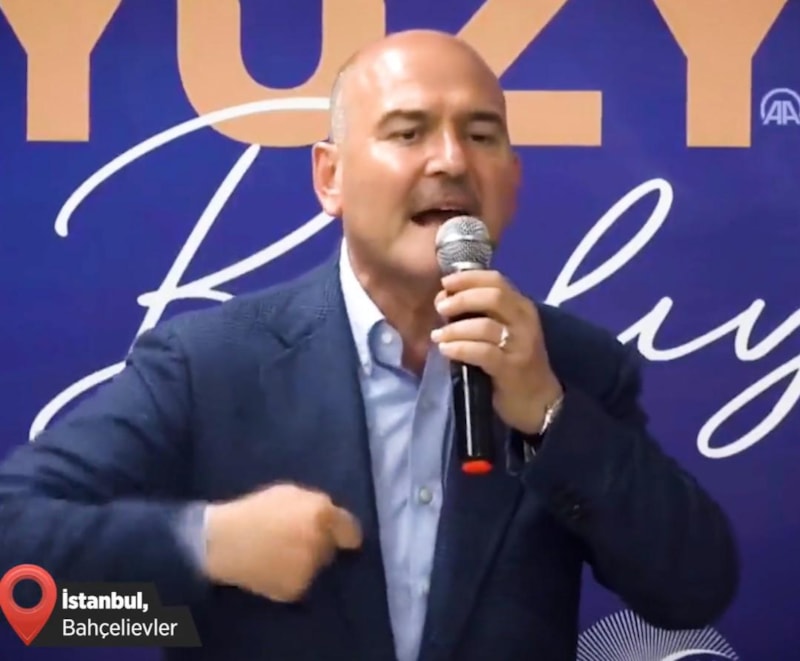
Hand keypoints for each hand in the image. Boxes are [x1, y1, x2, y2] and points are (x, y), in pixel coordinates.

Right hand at [203, 483, 361, 601]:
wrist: (222, 542)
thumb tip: (333, 518)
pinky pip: (301, 582)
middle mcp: (320, 542)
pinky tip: (272, 568)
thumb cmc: (255, 510)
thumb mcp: (288, 493)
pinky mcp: (295, 589)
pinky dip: (290, 577)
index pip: (352, 532)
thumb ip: (315, 504)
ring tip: (279, 554)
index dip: (344, 533)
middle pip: (331, 549)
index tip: (339, 537)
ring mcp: (308, 568)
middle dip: (320, 544)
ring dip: (305, 561)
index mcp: (320, 514)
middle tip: (294, 540)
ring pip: (316, 567)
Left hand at [431, 270, 562, 433]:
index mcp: (522, 308)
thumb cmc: (515, 364)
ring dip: (455, 328)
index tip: (444, 282)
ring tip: (437, 335)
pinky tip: (446, 350)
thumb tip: (446, 300)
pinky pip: (482, 352)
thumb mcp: (505, 332)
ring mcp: (521, 345)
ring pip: (485, 325)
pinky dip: (460, 348)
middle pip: (492, 296)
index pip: (496, 280)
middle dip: (462, 298)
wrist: (539, 402)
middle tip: (440, 308)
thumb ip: (483, 314)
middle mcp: (525, 322)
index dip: (468, 278)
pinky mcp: (512, 368)